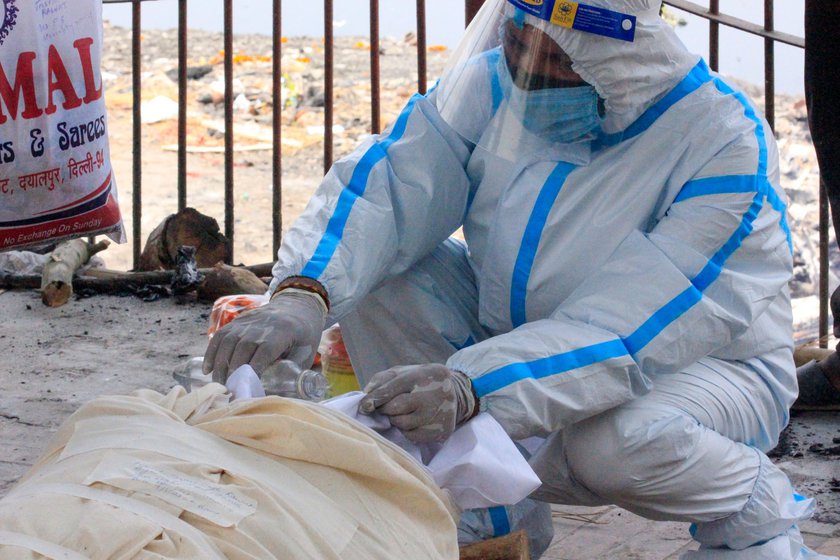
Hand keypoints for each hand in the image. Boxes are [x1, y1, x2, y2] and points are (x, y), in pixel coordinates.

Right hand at [204, 290, 326, 382]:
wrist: (297, 306)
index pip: (265, 350)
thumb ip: (295, 371)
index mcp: (282, 332)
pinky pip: (220, 336)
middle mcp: (261, 325)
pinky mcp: (237, 322)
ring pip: (228, 343)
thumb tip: (283, 396)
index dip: (255, 368)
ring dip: (220, 365)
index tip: (248, 387)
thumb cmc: (304, 335)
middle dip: (234, 372)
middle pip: (243, 348)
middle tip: (230, 392)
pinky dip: (211, 353)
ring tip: (220, 385)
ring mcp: (247, 322)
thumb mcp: (307, 352)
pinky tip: (208, 370)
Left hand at [358, 364, 476, 442]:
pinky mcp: (442, 430)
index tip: (364, 406)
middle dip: (385, 409)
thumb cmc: (422, 381)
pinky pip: (413, 436)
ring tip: (402, 413)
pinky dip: (407, 431)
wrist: (455, 392)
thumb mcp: (405, 372)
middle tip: (385, 408)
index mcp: (421, 376)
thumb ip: (384, 378)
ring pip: (402, 425)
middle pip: (395, 408)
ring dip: (396, 420)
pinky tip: (413, 421)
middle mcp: (432, 395)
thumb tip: (366, 394)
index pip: (392, 388)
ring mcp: (438, 415)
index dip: (375, 398)